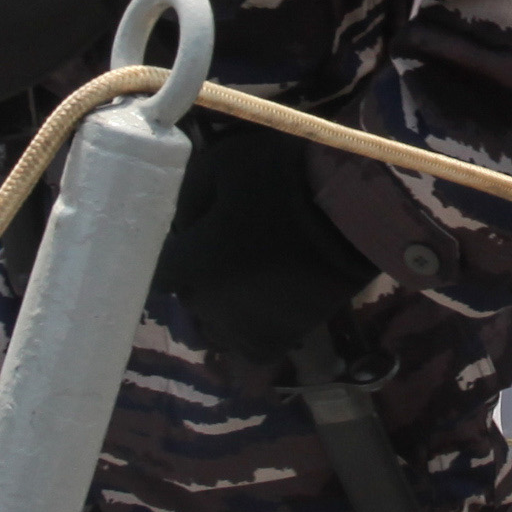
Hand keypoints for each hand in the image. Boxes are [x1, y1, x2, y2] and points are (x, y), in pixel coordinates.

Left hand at [154, 126, 372, 367]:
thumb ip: (187, 196)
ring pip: (214, 328)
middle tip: (222, 249)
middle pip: (188, 297)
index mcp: (192, 265)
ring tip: (242, 281)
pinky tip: (260, 307)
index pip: (160, 269)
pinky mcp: (279, 340)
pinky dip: (248, 330)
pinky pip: (247, 347)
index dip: (173, 251)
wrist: (352, 212)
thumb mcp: (221, 164)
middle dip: (197, 275)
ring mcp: (245, 328)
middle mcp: (210, 305)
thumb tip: (180, 223)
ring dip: (220, 307)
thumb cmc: (282, 180)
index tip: (189, 235)